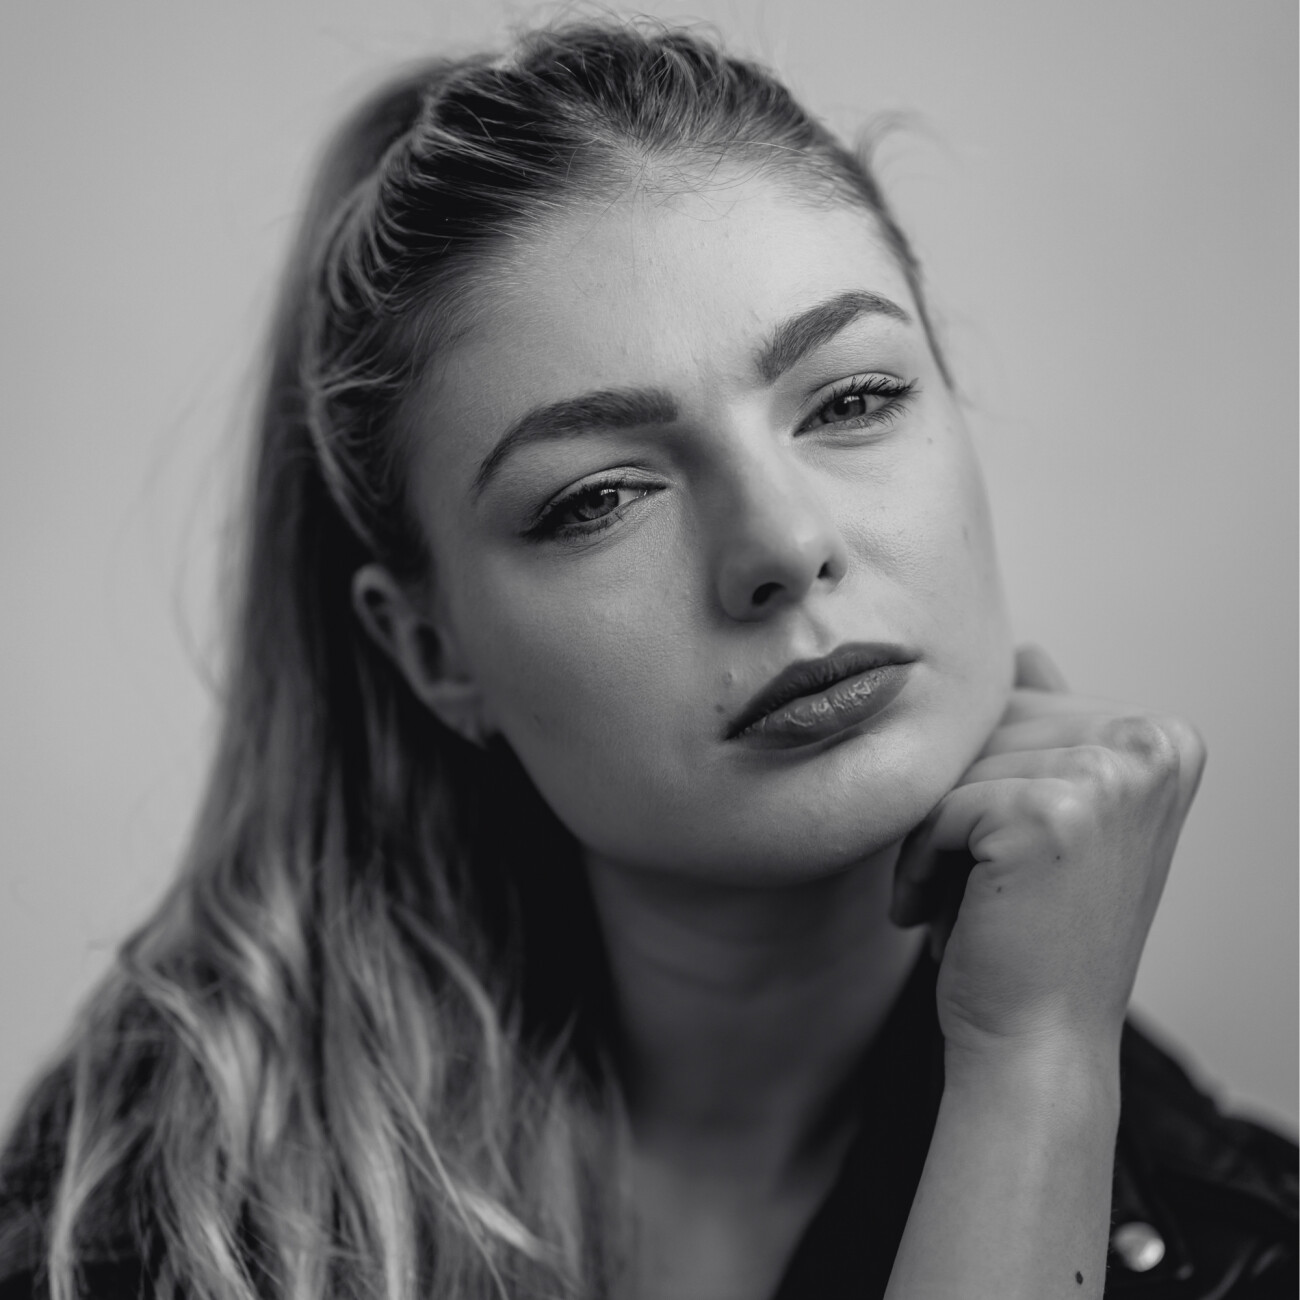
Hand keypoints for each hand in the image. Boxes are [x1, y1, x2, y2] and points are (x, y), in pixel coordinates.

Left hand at [891, 645, 1205, 1064]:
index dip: (985, 785)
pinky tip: (941, 913)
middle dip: (955, 806)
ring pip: (953, 765)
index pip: (1016, 708)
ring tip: (963, 901)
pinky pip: (935, 804)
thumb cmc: (1036, 933)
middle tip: (981, 888)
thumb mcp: (1058, 817)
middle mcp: (1151, 746)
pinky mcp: (1052, 811)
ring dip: (930, 837)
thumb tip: (1027, 651)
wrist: (1036, 1041)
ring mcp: (1109, 775)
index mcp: (1162, 737)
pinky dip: (917, 861)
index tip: (1009, 859)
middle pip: (984, 726)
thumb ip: (1051, 730)